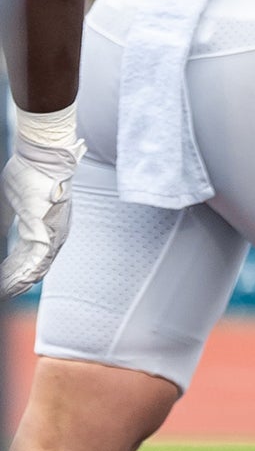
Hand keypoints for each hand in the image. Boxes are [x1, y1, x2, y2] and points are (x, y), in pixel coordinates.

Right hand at [4, 105, 84, 295]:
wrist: (44, 156)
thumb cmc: (28, 174)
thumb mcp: (10, 205)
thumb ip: (4, 223)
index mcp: (43, 231)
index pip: (25, 260)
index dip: (10, 274)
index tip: (1, 285)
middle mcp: (53, 237)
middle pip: (30, 270)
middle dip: (11, 284)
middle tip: (1, 294)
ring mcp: (53, 235)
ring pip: (33, 271)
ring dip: (14, 284)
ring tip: (3, 293)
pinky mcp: (49, 232)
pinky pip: (36, 262)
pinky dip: (20, 276)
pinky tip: (8, 286)